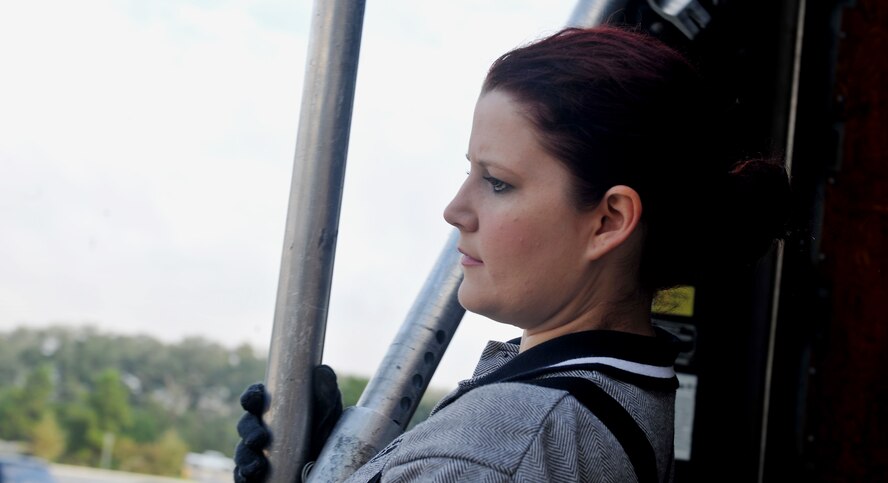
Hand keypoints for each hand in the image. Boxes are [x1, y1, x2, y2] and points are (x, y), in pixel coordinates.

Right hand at [233, 365, 343, 482]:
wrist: (329, 467)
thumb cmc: (324, 434)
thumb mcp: (328, 414)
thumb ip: (325, 393)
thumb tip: (321, 371)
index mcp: (274, 409)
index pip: (256, 398)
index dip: (252, 396)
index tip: (255, 399)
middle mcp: (262, 429)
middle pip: (246, 424)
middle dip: (248, 429)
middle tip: (258, 438)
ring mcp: (257, 452)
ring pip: (242, 451)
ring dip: (245, 457)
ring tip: (256, 466)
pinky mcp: (256, 474)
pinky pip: (242, 474)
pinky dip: (242, 475)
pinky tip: (249, 477)